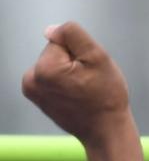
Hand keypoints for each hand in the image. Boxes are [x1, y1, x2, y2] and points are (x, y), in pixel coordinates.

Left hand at [22, 22, 131, 148]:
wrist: (105, 130)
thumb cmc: (106, 95)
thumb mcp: (97, 56)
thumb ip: (72, 34)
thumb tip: (50, 30)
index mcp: (44, 69)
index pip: (62, 39)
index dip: (81, 52)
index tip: (89, 72)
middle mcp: (31, 80)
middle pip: (55, 51)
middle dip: (73, 61)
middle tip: (88, 82)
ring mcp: (31, 90)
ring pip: (54, 63)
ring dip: (69, 71)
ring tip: (82, 90)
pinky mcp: (36, 97)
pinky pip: (51, 75)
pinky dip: (64, 81)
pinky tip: (75, 95)